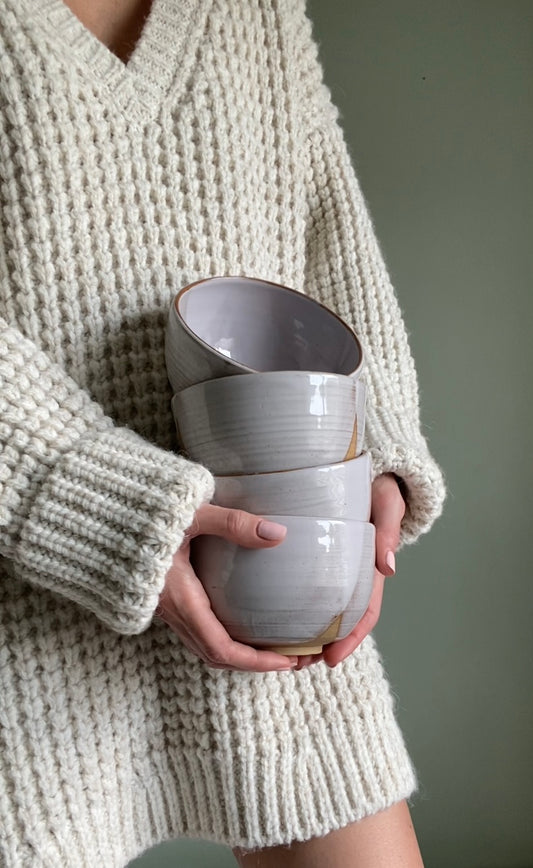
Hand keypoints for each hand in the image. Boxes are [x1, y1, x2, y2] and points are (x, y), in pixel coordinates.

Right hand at [156, 503, 298, 671]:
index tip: (286, 662)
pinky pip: (195, 631)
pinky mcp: (162, 599)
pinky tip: (240, 622)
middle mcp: (171, 611)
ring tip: (270, 645)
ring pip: (203, 646)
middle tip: (289, 658)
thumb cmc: (142, 515)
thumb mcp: (191, 515)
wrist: (99, 517)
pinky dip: (221, 638)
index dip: (255, 662)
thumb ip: (233, 522)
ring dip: (237, 654)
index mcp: (180, 598)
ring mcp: (164, 608)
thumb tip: (278, 535)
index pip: (221, 648)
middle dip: (253, 663)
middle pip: (214, 655)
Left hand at [295, 473, 405, 669]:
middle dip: (322, 646)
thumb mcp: (387, 499)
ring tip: (280, 654)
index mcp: (370, 564)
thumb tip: (388, 567)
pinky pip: (300, 583)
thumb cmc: (378, 480)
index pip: (365, 611)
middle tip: (297, 664)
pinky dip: (289, 603)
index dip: (351, 638)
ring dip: (304, 632)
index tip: (331, 659)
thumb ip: (389, 527)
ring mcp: (330, 562)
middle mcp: (350, 569)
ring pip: (319, 606)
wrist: (359, 459)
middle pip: (339, 618)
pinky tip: (268, 615)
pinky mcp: (309, 551)